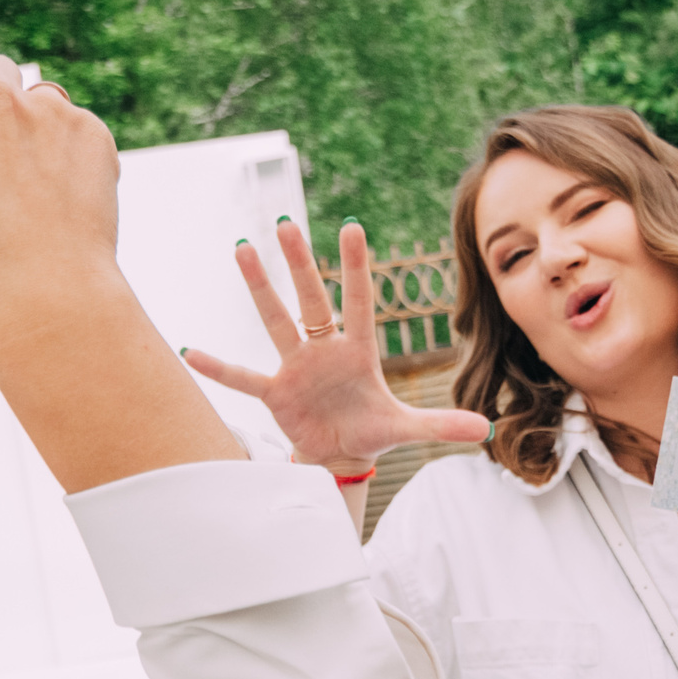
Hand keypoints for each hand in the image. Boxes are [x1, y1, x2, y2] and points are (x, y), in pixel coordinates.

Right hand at [183, 218, 487, 471]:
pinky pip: (244, 378)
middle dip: (299, 263)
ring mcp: (296, 368)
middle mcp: (323, 350)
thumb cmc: (370, 430)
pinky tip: (192, 351)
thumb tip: (485, 429)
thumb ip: (440, 424)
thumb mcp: (407, 428)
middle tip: (284, 223)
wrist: (338, 455)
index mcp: (358, 352)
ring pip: (275, 321)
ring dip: (259, 288)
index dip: (355, 267)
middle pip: (310, 299)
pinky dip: (219, 368)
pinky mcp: (276, 393)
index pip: (358, 301)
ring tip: (242, 248)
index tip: (351, 226)